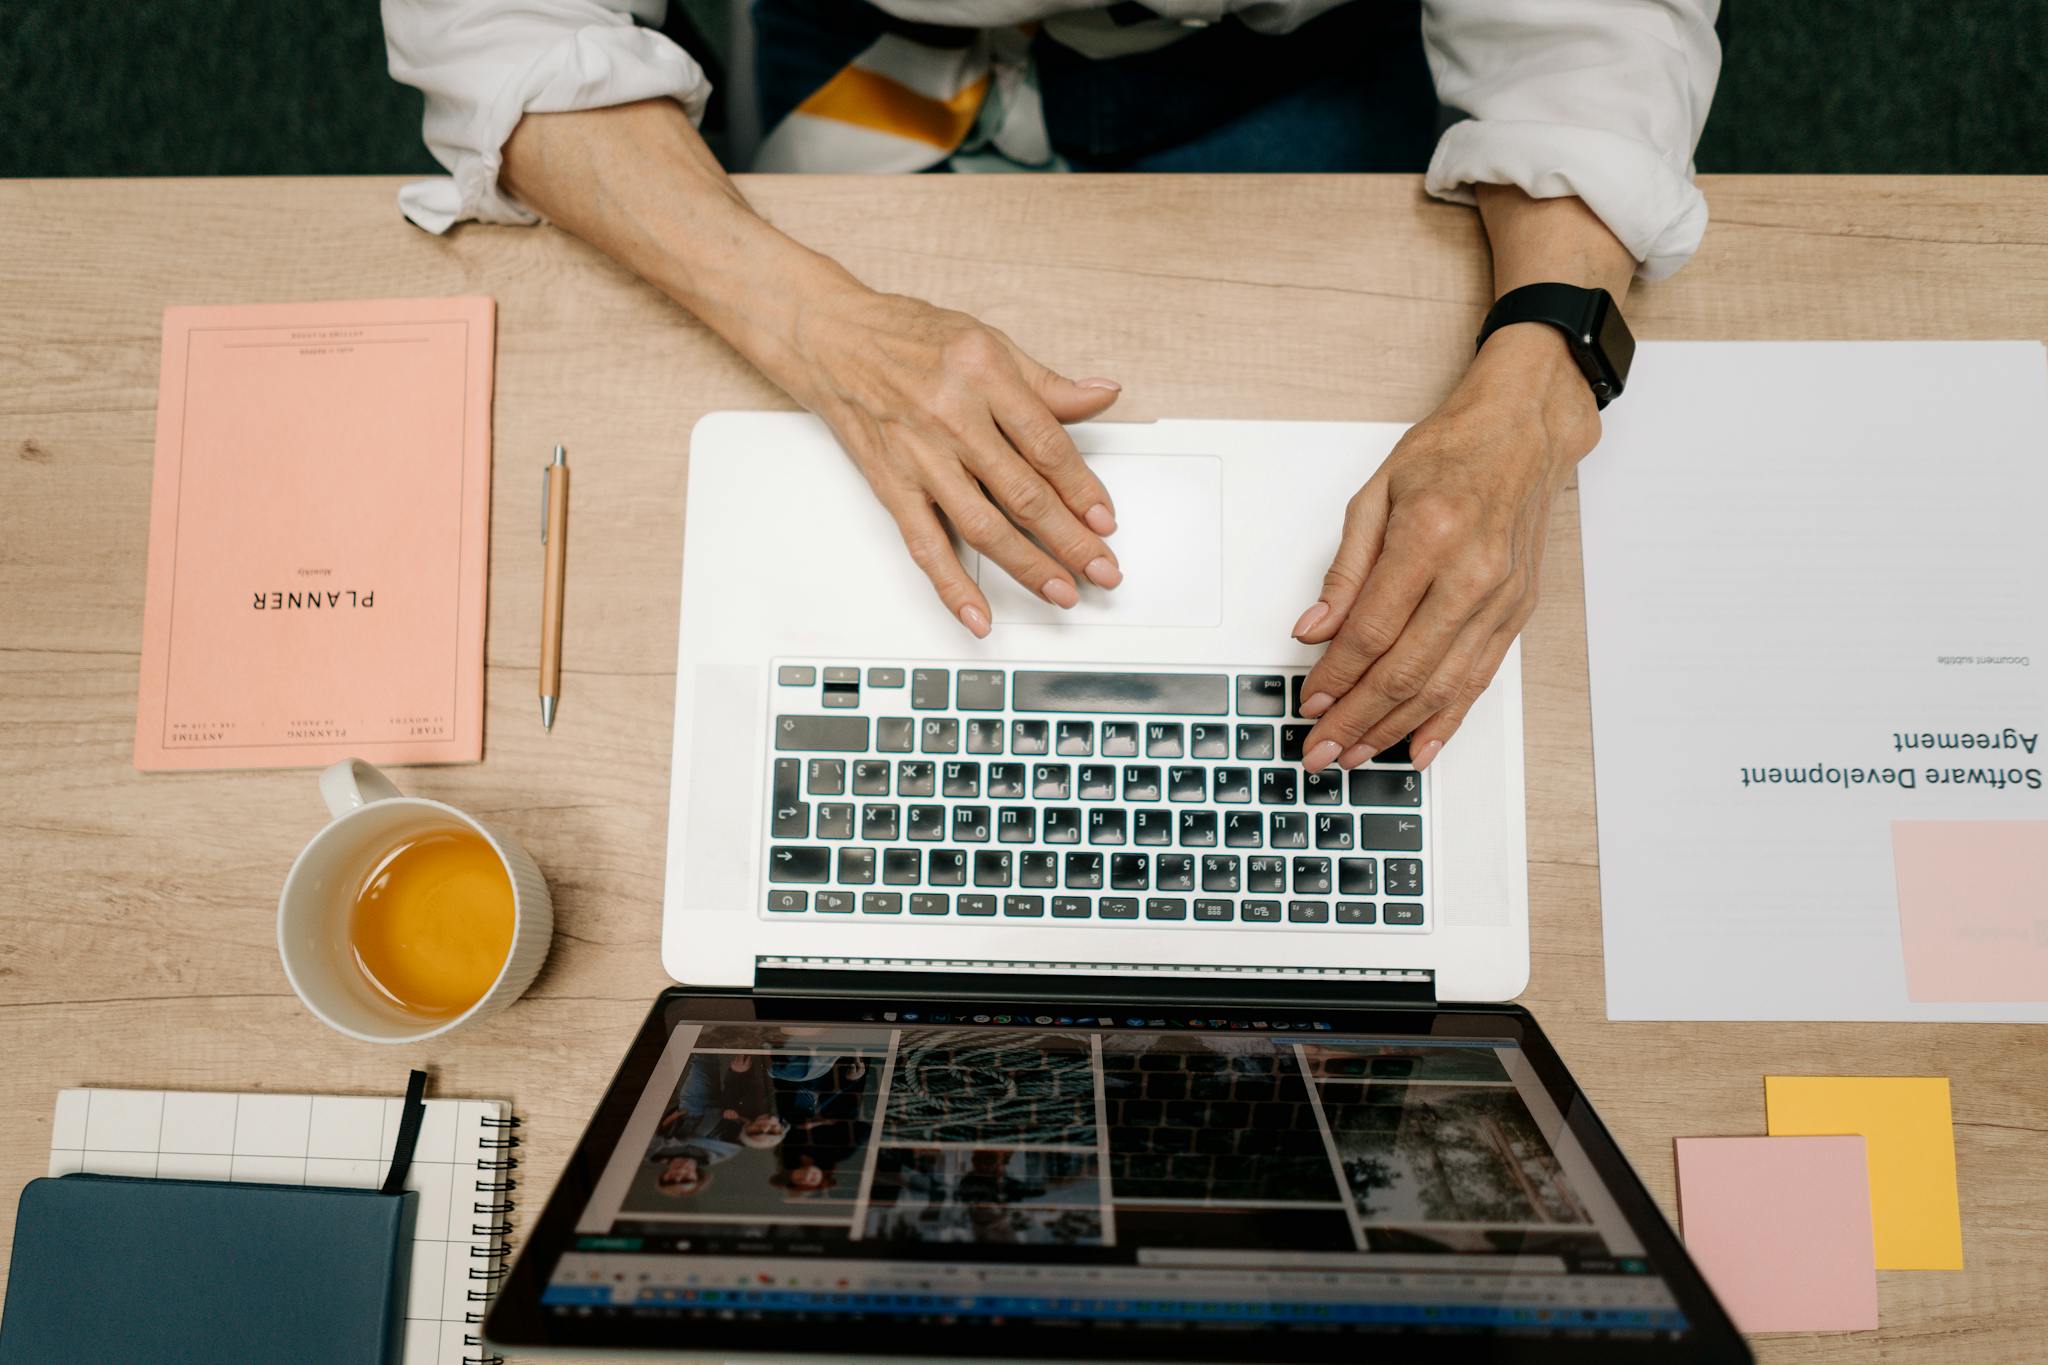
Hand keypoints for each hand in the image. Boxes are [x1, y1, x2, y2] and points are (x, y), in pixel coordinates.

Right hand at [784, 284, 1125, 636]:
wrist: (831, 339)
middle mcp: (952, 417)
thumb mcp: (988, 342)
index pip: (1047, 446)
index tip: (1105, 520)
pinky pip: (925, 545)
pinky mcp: (891, 485)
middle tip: (1102, 570)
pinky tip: (978, 616)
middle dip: (1071, 540)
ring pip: (984, 526)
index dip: (1083, 490)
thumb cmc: (907, 338)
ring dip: (1028, 567)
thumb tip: (1102, 396)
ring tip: (1062, 592)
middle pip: (1024, 493)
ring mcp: (919, 456)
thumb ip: (1046, 382)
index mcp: (984, 374)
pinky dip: (953, 587)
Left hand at [1292, 326, 1600, 771]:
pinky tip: (1418, 748)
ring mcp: (1501, 599)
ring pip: (1442, 685)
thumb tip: (1314, 631)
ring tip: (1356, 757)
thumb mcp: (1375, 495)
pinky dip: (1446, 720)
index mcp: (1430, 536)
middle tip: (1321, 750)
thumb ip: (1344, 571)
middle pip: (1405, 669)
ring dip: (1394, 729)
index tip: (1309, 703)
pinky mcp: (1517, 613)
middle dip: (1357, 719)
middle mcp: (1473, 574)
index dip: (1336, 676)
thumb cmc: (1450, 453)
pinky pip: (1478, 680)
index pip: (1372, 630)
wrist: (1523, 433)